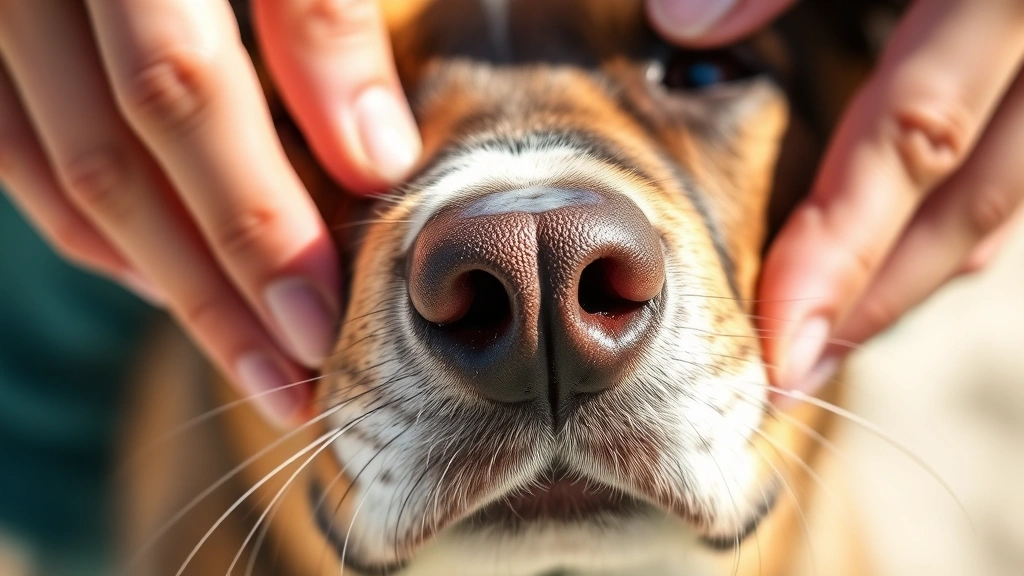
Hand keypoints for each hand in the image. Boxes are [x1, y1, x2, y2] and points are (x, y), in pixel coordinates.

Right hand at [0, 0, 420, 425]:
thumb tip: (374, 154)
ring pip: (67, 168)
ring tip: (253, 359)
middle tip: (304, 375)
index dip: (260, 202)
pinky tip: (168, 281)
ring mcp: (7, 11)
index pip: (188, 77)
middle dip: (222, 272)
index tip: (336, 298)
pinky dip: (97, 233)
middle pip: (127, 142)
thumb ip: (323, 11)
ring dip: (165, 278)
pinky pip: (19, 156)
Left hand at [647, 0, 1023, 398]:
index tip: (774, 348)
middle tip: (790, 383)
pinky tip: (885, 253)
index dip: (841, 250)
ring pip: (998, 205)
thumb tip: (682, 25)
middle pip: (971, 209)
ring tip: (825, 338)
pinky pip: (1009, 174)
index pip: (913, 139)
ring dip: (910, 279)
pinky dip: (944, 225)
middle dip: (875, 305)